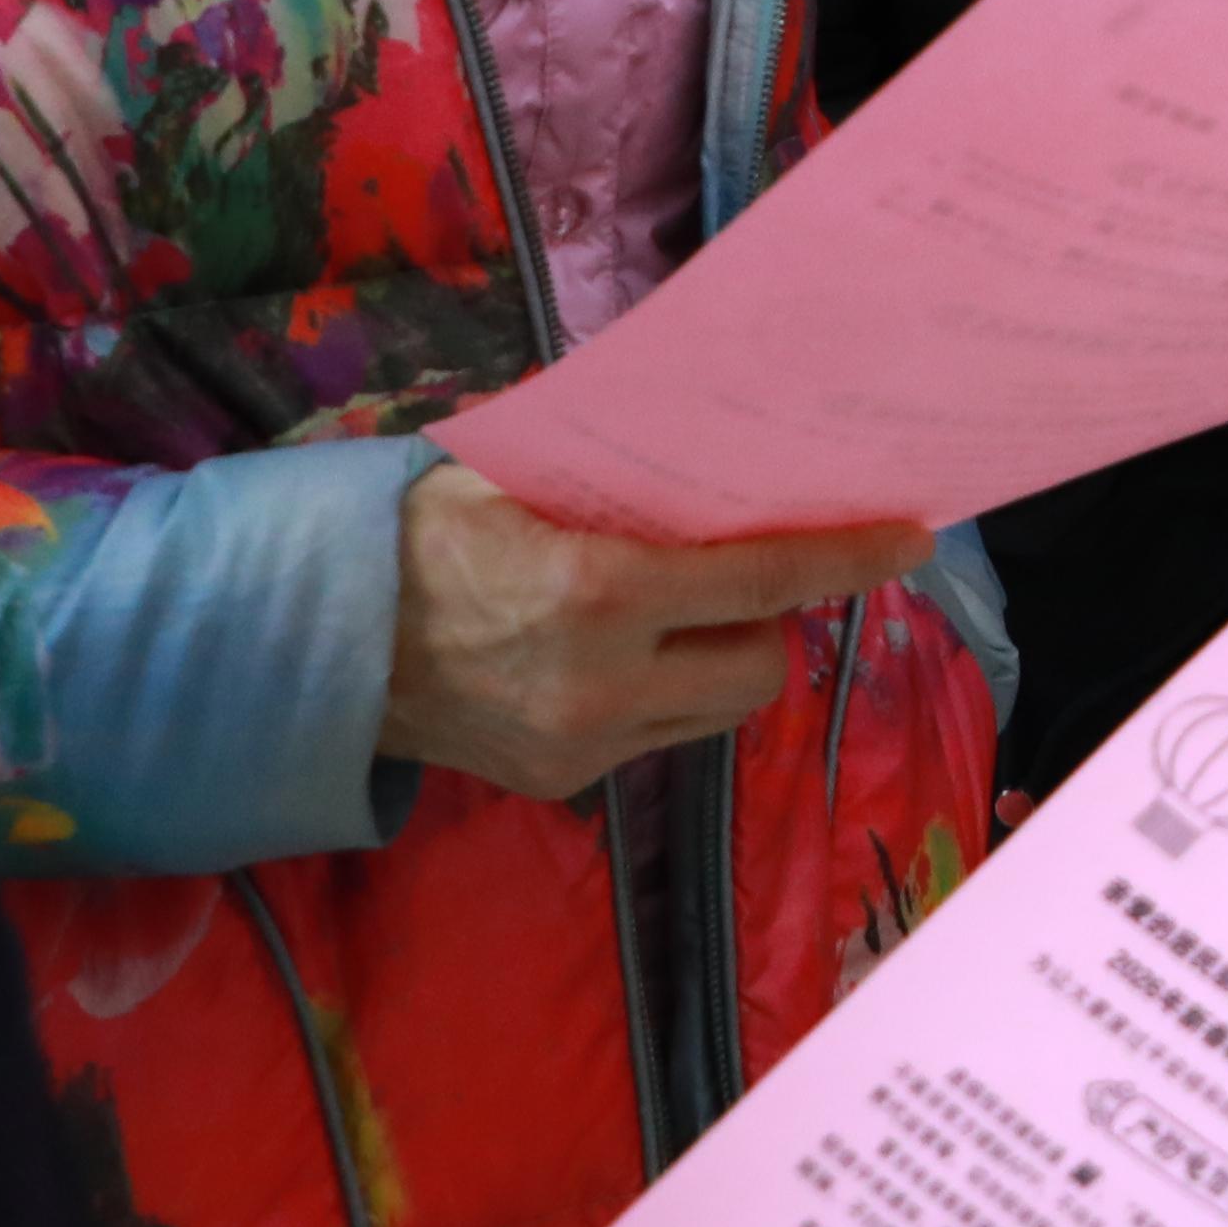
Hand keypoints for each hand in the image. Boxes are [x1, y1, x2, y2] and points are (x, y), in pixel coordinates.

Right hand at [375, 465, 927, 803]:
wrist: (314, 640)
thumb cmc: (421, 533)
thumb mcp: (513, 476)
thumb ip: (616, 474)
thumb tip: (716, 441)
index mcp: (599, 591)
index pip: (763, 579)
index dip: (847, 560)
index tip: (913, 540)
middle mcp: (604, 683)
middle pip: (761, 666)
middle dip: (769, 621)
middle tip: (738, 578)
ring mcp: (583, 746)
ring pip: (718, 713)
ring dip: (718, 662)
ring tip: (675, 619)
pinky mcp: (562, 785)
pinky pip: (659, 738)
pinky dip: (662, 697)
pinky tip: (615, 660)